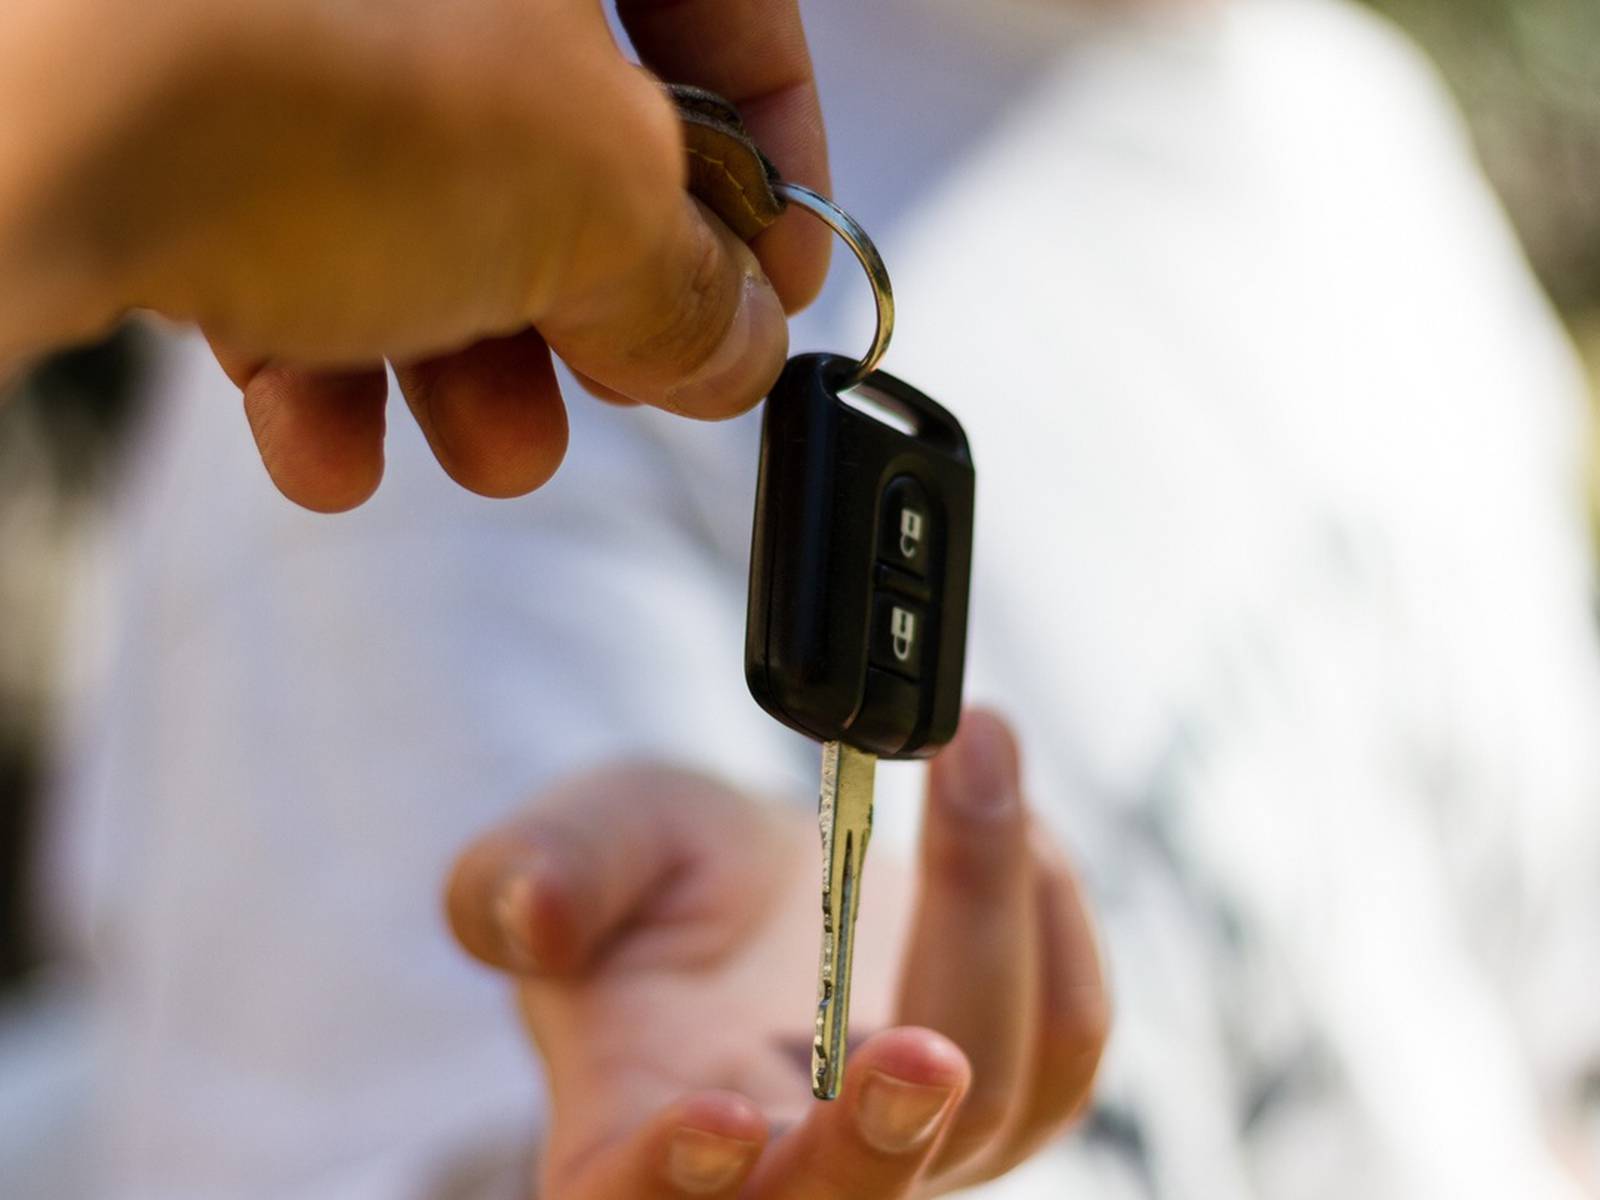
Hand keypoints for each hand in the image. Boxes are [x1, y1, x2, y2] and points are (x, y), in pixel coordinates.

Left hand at [0, 0, 827, 509]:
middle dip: (599, 286)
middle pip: (560, 114)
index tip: (774, 284)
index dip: (776, 159)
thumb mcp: (584, 193)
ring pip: (416, 185)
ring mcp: (276, 6)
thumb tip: (736, 342)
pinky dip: (322, 344)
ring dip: (469, 350)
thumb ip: (692, 279)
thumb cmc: (296, 67)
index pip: (725, 2)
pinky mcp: (158, 84)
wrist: (5, 117)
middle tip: (623, 378)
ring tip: (490, 443)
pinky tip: (329, 442)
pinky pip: (276, 214)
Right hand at [446, 712, 1108, 1196]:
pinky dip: (1053, 920)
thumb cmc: (654, 877)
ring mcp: (907, 1146)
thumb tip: (530, 908)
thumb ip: (535, 871)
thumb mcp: (579, 839)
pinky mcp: (1000, 1097)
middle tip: (920, 1055)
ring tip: (976, 760)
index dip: (673, 1177)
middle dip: (881, 1139)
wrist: (758, 883)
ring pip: (986, 1109)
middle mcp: (779, 1168)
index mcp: (633, 1128)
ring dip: (993, 930)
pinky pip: (1061, 1045)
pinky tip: (1010, 818)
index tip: (714, 1112)